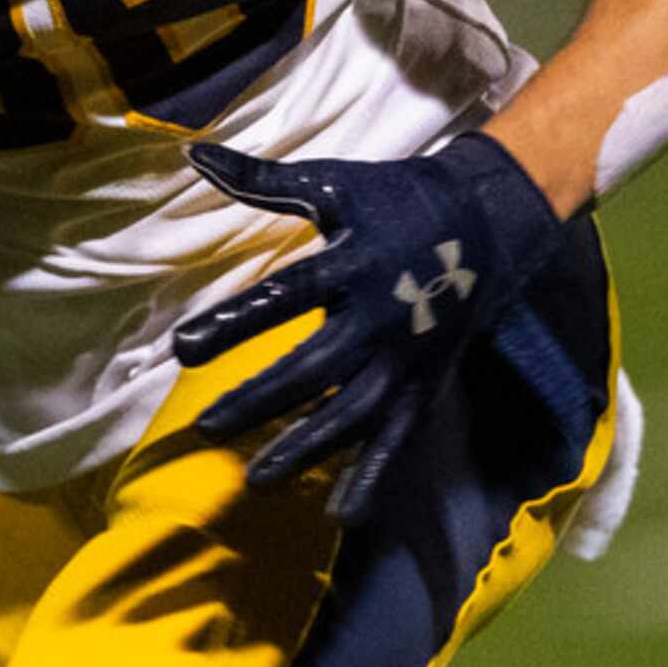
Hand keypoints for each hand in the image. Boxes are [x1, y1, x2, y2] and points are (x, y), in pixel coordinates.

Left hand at [169, 132, 565, 524]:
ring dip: (306, 448)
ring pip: (355, 413)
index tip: (180, 348)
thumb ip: (261, 180)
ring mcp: (408, 358)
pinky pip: (399, 438)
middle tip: (206, 425)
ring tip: (255, 477)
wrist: (486, 222)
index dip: (233, 321)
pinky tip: (341, 514)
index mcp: (356, 262)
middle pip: (317, 367)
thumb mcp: (332, 181)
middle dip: (260, 399)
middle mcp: (383, 316)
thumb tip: (192, 152)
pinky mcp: (425, 384)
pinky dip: (375, 477)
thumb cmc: (392, 199)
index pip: (284, 295)